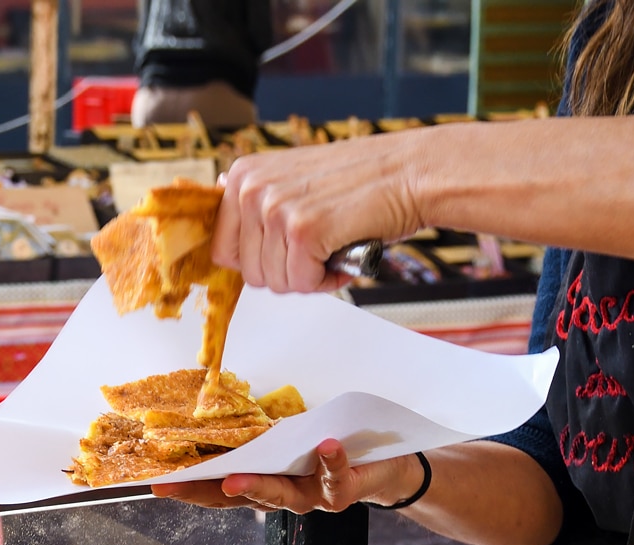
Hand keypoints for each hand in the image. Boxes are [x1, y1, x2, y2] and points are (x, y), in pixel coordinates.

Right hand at [150, 440, 423, 513]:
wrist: (383, 464)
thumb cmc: (327, 448)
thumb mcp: (290, 438)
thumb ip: (263, 436)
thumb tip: (219, 409)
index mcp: (263, 482)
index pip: (218, 490)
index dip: (188, 488)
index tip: (156, 483)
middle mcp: (281, 497)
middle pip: (239, 498)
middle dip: (207, 492)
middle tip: (176, 488)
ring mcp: (310, 498)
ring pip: (280, 496)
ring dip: (257, 486)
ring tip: (236, 478)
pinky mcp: (342, 492)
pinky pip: (334, 476)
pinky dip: (330, 460)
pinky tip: (324, 445)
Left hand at [212, 134, 427, 293]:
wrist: (412, 172)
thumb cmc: (360, 181)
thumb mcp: (292, 181)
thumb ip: (258, 203)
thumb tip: (227, 230)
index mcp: (243, 176)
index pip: (222, 249)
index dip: (258, 261)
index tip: (283, 254)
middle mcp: (252, 188)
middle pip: (249, 273)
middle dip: (286, 272)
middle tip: (317, 251)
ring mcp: (276, 209)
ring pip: (275, 282)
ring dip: (308, 277)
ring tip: (333, 249)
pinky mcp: (304, 229)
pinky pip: (302, 283)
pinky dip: (326, 280)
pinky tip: (343, 254)